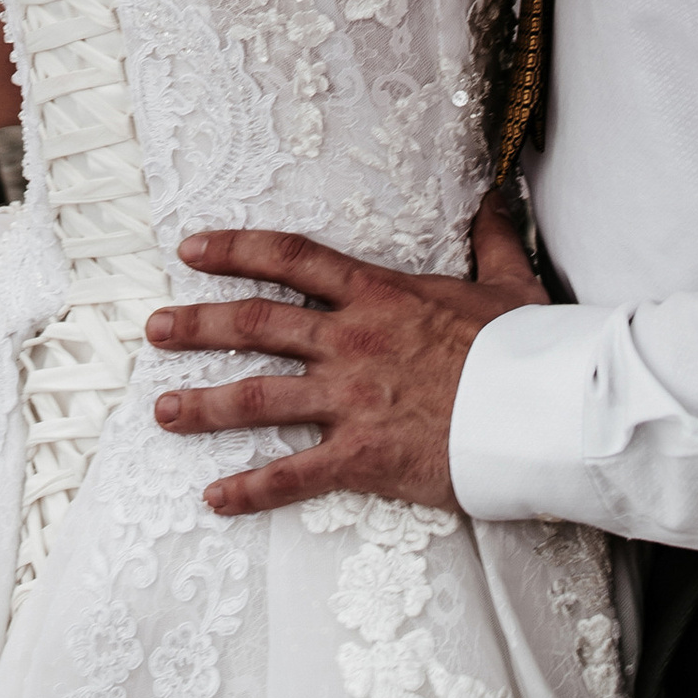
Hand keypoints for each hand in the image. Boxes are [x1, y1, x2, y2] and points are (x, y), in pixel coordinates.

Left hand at [145, 219, 548, 516]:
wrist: (544, 410)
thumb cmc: (528, 349)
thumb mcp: (509, 282)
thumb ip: (491, 239)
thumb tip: (493, 198)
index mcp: (378, 295)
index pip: (290, 259)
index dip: (235, 250)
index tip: (192, 249)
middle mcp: (352, 342)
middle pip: (254, 325)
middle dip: (197, 325)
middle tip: (154, 329)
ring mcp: (351, 400)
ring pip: (258, 398)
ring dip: (203, 405)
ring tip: (162, 410)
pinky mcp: (362, 457)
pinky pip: (293, 476)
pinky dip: (249, 491)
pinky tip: (214, 499)